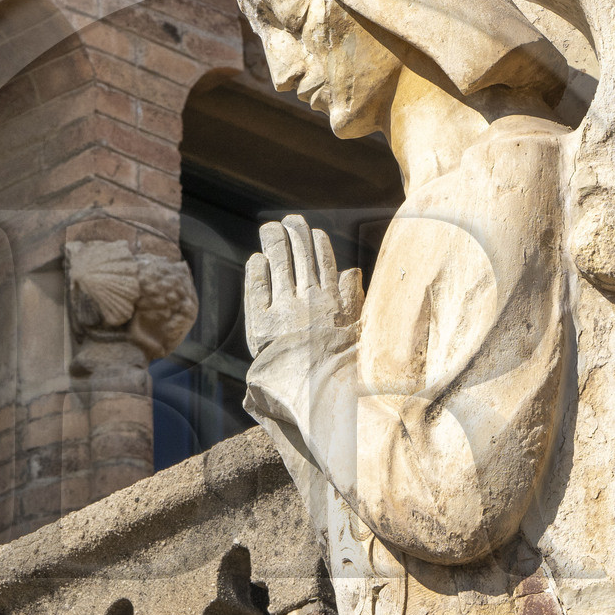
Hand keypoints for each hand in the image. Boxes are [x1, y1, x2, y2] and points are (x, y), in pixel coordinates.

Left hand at [245, 215, 363, 356]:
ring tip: (271, 230)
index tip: (313, 232)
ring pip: (280, 265)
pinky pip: (258, 289)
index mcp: (332, 302)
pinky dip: (258, 271)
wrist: (319, 392)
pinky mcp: (262, 323)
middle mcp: (308, 300)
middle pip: (300, 257)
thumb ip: (354, 298)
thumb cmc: (342, 368)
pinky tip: (257, 259)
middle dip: (295, 235)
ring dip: (275, 243)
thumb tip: (353, 271)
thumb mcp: (357, 331)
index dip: (317, 245)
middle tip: (288, 221)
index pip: (324, 264)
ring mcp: (284, 309)